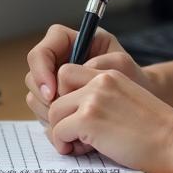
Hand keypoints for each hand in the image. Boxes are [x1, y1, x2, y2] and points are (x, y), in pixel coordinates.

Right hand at [25, 24, 156, 126]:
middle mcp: (60, 60)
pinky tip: (71, 130)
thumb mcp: (121, 65)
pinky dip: (52, 123)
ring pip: (34, 96)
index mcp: (74, 42)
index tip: (53, 93)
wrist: (138, 100)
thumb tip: (67, 76)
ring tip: (73, 122)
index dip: (41, 70)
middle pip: (33, 76)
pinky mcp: (56, 101)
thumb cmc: (133, 78)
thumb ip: (95, 64)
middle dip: (44, 97)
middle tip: (61, 114)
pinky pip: (41, 112)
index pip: (42, 51)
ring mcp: (55, 81)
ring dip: (48, 112)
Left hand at [47, 68, 172, 172]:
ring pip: (53, 112)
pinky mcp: (89, 118)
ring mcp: (95, 98)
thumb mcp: (128, 102)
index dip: (66, 97)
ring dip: (61, 132)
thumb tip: (68, 116)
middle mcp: (101, 81)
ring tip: (84, 144)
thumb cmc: (156, 131)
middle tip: (77, 134)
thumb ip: (103, 99)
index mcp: (112, 74)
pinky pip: (58, 131)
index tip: (77, 117)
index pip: (68, 73)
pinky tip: (88, 150)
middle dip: (60, 115)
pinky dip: (66, 145)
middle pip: (56, 93)